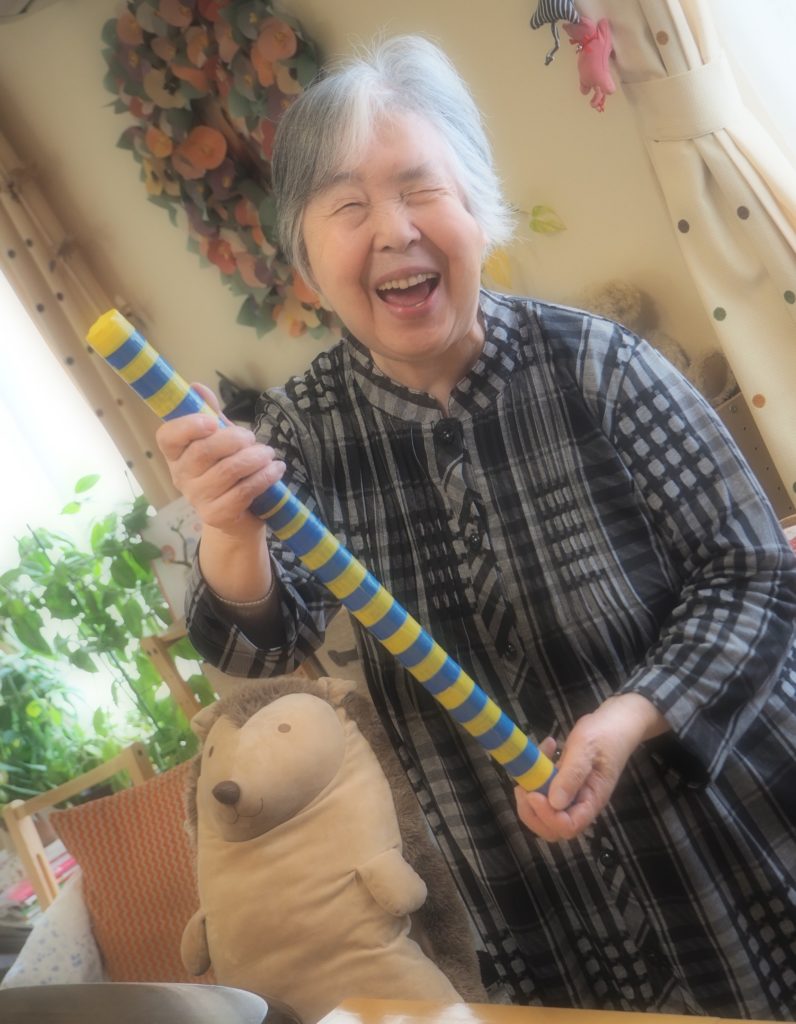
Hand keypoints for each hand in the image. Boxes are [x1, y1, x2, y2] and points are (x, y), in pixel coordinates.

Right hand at [155, 383, 285, 537]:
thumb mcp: (220, 439)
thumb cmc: (227, 471)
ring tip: (269, 454)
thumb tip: (196, 386)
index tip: (212, 422)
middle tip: (253, 438)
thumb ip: (210, 414)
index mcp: (176, 454)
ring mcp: (197, 498)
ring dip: (255, 458)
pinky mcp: (216, 515)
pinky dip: (264, 477)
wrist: (237, 517)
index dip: (188, 426)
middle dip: (235, 439)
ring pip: (229, 470)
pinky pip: (243, 491)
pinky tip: (275, 470)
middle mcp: (181, 476)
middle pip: (204, 451)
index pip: (168, 437)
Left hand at [514, 693, 667, 841]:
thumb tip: (554, 803)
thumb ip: (572, 775)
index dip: (547, 816)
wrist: (615, 721)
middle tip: (523, 787)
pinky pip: (544, 790)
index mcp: (591, 800)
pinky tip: (545, 748)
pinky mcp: (562, 782)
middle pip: (552, 828)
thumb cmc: (604, 734)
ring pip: (545, 812)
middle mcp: (580, 803)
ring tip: (532, 765)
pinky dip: (535, 775)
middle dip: (532, 812)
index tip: (533, 793)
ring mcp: (571, 794)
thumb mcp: (586, 749)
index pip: (568, 827)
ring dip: (530, 794)